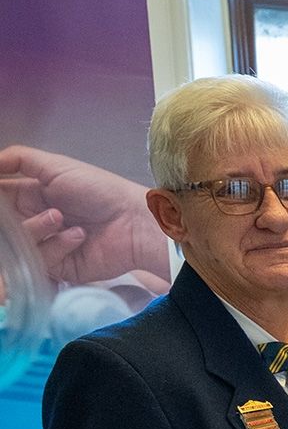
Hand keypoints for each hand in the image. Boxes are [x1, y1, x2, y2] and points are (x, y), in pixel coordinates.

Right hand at [0, 146, 169, 287]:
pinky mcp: (58, 268)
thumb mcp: (56, 166)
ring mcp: (45, 246)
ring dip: (37, 227)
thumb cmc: (99, 191)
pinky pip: (41, 260)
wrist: (134, 223)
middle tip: (38, 210)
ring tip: (61, 218)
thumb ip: (18, 159)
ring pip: (17, 243)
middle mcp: (34, 221)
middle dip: (8, 219)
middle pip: (4, 226)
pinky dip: (58, 245)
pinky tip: (79, 236)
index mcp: (29, 196)